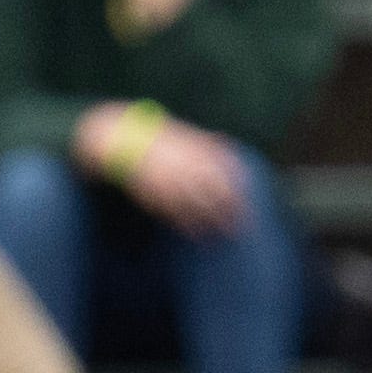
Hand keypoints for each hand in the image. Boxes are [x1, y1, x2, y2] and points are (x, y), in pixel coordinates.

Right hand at [126, 122, 251, 235]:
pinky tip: (197, 234)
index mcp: (198, 154)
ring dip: (213, 222)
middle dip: (231, 211)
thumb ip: (206, 142)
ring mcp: (172, 183)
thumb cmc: (158, 142)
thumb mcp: (185, 136)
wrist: (124, 143)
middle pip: (217, 194)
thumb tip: (225, 143)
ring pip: (199, 207)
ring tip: (223, 236)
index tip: (246, 205)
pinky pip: (176, 214)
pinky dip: (189, 226)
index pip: (225, 175)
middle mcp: (188, 169)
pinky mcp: (157, 196)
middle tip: (242, 227)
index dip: (238, 193)